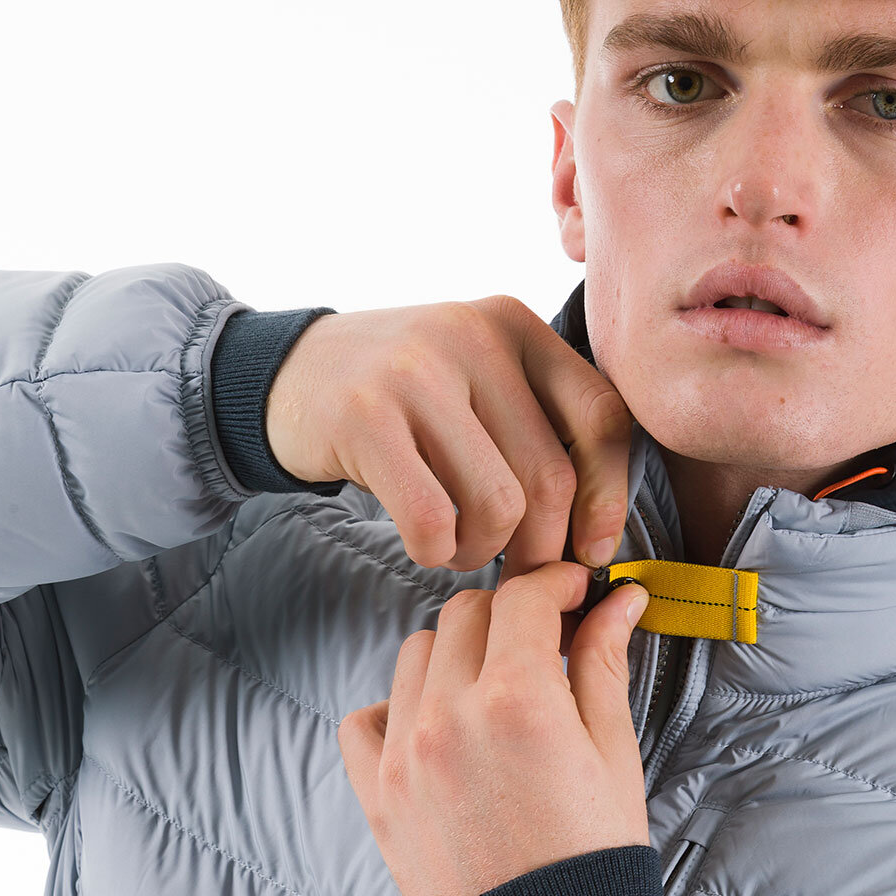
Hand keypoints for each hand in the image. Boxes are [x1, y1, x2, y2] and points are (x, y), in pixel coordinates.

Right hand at [266, 297, 630, 573]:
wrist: (287, 375)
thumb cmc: (405, 401)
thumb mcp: (479, 382)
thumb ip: (541, 427)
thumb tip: (598, 537)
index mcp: (516, 327)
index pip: (601, 418)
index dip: (608, 497)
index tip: (592, 550)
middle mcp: (473, 336)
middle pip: (550, 479)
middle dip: (539, 549)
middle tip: (514, 569)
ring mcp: (417, 372)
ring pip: (498, 506)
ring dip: (483, 552)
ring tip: (460, 547)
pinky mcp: (365, 416)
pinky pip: (433, 519)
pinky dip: (436, 552)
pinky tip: (425, 544)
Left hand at [338, 562, 651, 895]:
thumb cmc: (594, 856)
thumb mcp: (613, 754)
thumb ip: (604, 666)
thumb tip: (620, 601)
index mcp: (518, 700)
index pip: (524, 599)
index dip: (556, 584)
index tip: (576, 592)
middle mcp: (450, 716)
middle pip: (466, 616)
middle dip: (510, 615)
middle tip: (543, 641)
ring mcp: (405, 756)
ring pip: (415, 655)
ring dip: (455, 655)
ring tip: (493, 688)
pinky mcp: (379, 795)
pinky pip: (365, 719)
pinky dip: (397, 709)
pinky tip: (436, 728)